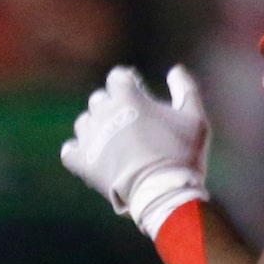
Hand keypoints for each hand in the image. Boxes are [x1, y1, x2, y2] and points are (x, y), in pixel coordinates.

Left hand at [62, 64, 211, 237]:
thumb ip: (186, 89)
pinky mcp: (82, 162)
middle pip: (100, 99)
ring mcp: (90, 137)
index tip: (137, 92)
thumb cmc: (182, 154)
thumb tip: (175, 70)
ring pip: (85, 122)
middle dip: (113, 105)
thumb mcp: (194, 118)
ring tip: (114, 142)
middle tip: (130, 122)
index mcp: (128, 97)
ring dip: (96, 126)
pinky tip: (91, 155)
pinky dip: (77, 151)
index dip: (127, 82)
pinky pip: (69, 150)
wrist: (162, 192)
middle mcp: (104, 113)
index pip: (118, 77)